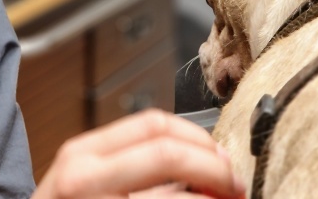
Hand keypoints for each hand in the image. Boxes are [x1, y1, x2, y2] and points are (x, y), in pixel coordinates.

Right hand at [31, 109, 245, 198]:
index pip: (152, 124)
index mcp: (82, 155)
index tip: (219, 156)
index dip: (197, 138)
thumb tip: (196, 163)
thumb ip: (129, 167)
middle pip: (168, 153)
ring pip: (176, 197)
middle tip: (235, 185)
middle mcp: (84, 178)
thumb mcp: (82, 183)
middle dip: (215, 168)